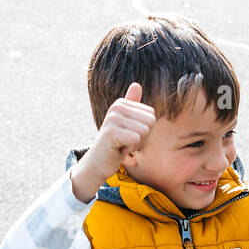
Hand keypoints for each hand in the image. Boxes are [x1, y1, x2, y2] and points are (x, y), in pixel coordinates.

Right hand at [71, 82, 156, 201]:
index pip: (151, 115)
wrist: (98, 163)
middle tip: (125, 142)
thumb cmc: (116, 145)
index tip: (128, 135)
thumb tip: (136, 84)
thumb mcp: (127, 124)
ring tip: (121, 145)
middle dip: (142, 137)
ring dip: (135, 144)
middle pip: (150, 122)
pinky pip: (136, 139)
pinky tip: (118, 150)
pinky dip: (130, 149)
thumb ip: (132, 106)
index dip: (144, 131)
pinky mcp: (111, 132)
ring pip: (144, 131)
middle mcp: (116, 107)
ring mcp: (113, 119)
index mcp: (121, 103)